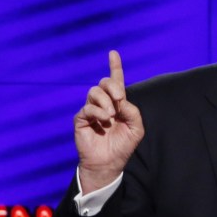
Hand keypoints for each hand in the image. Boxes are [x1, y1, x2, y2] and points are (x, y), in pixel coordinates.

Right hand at [74, 50, 144, 194]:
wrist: (109, 163)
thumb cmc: (123, 146)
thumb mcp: (136, 128)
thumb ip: (132, 110)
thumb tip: (120, 99)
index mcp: (117, 103)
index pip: (116, 81)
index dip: (115, 66)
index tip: (113, 53)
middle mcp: (103, 104)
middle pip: (104, 82)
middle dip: (112, 85)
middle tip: (119, 98)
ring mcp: (91, 110)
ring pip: (94, 92)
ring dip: (105, 102)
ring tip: (111, 116)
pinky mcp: (81, 119)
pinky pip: (87, 108)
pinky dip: (97, 112)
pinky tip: (103, 121)